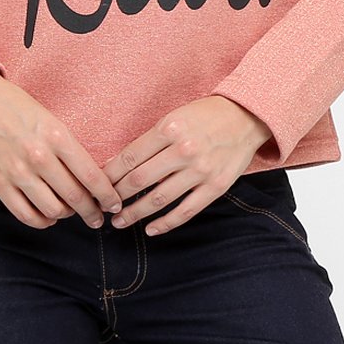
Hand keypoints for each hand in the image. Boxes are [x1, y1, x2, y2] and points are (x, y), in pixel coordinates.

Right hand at [0, 67, 122, 230]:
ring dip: (67, 215)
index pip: (91, 175)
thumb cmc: (18, 107)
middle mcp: (38, 156)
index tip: (114, 203)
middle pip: (75, 197)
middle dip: (92, 212)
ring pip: (53, 210)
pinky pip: (26, 215)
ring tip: (70, 211)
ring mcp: (17, 172)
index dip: (106, 195)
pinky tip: (49, 216)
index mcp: (56, 135)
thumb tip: (90, 179)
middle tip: (98, 217)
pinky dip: (42, 221)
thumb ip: (69, 148)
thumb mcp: (51, 119)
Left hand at [102, 95, 273, 236]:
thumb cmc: (205, 115)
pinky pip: (185, 211)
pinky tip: (151, 229)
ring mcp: (200, 170)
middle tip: (103, 207)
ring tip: (120, 222)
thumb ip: (151, 140)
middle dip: (117, 196)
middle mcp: (183, 149)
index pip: (130, 157)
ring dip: (135, 213)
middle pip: (140, 179)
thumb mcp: (174, 117)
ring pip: (159, 199)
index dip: (110, 174)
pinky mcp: (215, 187)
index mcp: (169, 128)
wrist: (245, 117)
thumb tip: (119, 164)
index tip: (98, 185)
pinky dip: (165, 223)